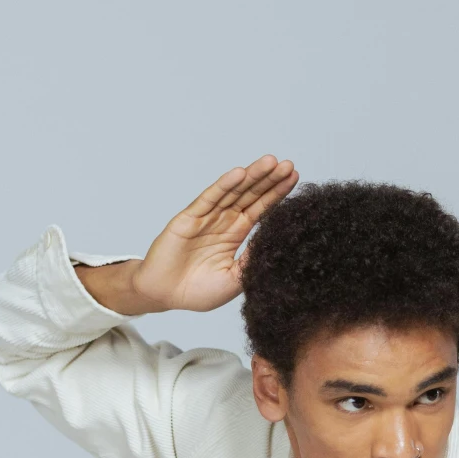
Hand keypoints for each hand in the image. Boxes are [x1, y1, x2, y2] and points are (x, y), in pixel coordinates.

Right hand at [77, 156, 298, 314]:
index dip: (277, 194)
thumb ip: (252, 263)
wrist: (164, 295)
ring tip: (271, 162)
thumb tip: (276, 246)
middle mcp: (223, 221)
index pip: (261, 209)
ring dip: (252, 176)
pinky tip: (239, 173)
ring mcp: (207, 217)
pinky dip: (224, 185)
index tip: (294, 178)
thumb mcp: (234, 280)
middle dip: (269, 180)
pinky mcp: (189, 218)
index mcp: (236, 234)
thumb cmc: (198, 291)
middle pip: (251, 195)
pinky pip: (209, 199)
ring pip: (233, 192)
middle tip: (288, 165)